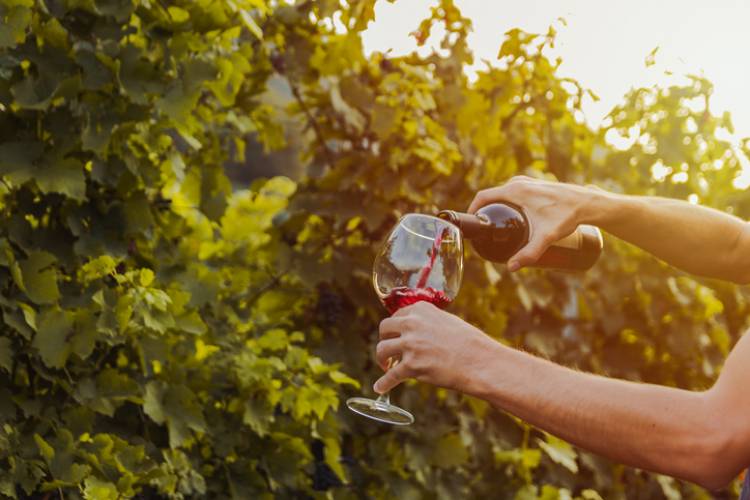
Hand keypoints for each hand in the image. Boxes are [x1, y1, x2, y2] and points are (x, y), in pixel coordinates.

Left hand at [373, 301, 496, 393]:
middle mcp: (412, 323)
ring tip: (386, 366)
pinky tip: (379, 388)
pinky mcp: (411, 366)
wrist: (480, 362)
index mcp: (420, 309)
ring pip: (381, 350)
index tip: (395, 336)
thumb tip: (415, 331)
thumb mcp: (447, 321)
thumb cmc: (469, 343)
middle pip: (384, 329)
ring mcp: (410, 344)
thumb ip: (428, 322)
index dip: (394, 329)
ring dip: (382, 360)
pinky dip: (383, 383)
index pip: (396, 316)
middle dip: (384, 340)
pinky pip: (390, 376)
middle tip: (389, 350)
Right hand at [467, 176, 603, 270]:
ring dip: (497, 207)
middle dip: (486, 212)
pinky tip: (512, 215)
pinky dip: (508, 202)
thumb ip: (529, 252)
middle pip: (493, 196)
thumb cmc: (567, 216)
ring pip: (504, 194)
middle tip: (486, 231)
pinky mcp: (536, 185)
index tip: (471, 222)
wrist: (588, 203)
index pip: (483, 196)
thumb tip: (512, 267)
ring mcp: (528, 182)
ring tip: (498, 226)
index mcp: (515, 189)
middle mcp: (519, 182)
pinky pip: (514, 192)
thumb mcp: (546, 236)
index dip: (473, 208)